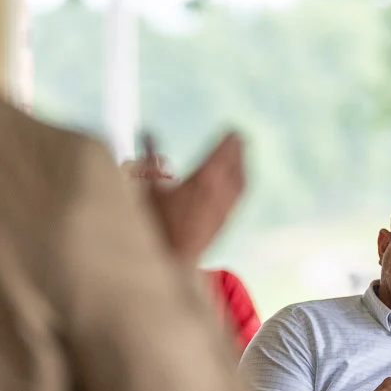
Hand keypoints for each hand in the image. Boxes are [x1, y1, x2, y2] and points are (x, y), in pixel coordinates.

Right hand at [145, 132, 244, 264]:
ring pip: (241, 181)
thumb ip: (150, 158)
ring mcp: (225, 209)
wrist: (170, 260)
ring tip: (242, 153)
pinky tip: (239, 180)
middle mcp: (219, 193)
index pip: (223, 153)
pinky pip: (239, 196)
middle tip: (239, 136)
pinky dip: (242, 181)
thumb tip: (147, 132)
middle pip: (235, 165)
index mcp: (203, 180)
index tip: (232, 130)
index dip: (229, 140)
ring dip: (243, 164)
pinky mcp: (224, 222)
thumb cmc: (156, 224)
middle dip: (237, 149)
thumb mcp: (150, 188)